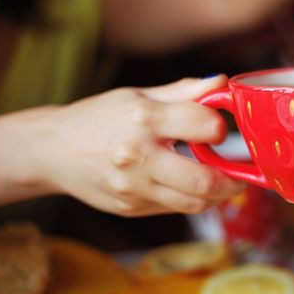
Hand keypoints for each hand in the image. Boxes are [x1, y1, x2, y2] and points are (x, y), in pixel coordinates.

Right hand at [36, 75, 244, 216]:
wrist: (53, 150)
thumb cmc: (99, 117)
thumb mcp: (139, 95)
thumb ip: (184, 92)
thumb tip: (222, 84)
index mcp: (144, 120)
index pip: (203, 126)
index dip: (219, 128)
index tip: (220, 130)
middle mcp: (139, 157)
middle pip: (204, 180)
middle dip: (232, 180)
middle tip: (240, 175)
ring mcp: (133, 188)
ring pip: (193, 203)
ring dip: (218, 197)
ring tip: (223, 185)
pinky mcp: (130, 208)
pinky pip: (174, 209)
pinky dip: (192, 201)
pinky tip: (192, 188)